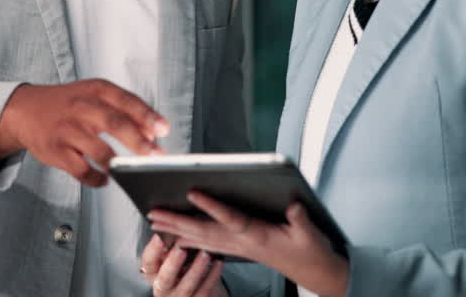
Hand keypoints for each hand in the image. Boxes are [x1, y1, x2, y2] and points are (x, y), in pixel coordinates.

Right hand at [0, 79, 168, 186]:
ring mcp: (67, 130)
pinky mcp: (56, 151)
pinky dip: (97, 178)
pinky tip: (105, 179)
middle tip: (156, 155)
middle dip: (138, 142)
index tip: (163, 129)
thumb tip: (153, 134)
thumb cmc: (68, 104)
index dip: (146, 115)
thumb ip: (123, 111)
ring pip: (99, 150)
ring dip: (119, 164)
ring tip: (131, 172)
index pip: (126, 100)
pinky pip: (81, 170)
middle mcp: (81, 108)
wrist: (25, 110)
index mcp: (95, 90)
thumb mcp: (94, 96)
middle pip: (114, 124)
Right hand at [140, 234, 226, 295]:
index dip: (153, 250)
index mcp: (152, 272)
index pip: (148, 262)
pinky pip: (205, 290)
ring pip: (187, 286)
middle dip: (173, 264)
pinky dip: (213, 276)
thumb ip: (168, 243)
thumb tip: (171, 217)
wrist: (194, 287)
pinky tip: (219, 262)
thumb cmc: (179, 263)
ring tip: (206, 253)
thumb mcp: (169, 255)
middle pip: (165, 278)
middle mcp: (162, 287)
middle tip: (181, 248)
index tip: (159, 235)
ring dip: (196, 269)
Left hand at [150, 192, 349, 295]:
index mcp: (258, 236)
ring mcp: (238, 248)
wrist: (312, 271)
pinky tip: (174, 235)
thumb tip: (293, 206)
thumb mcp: (311, 235)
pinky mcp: (237, 248)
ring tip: (154, 220)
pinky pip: (206, 243)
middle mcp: (242, 243)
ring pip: (201, 238)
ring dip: (176, 229)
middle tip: (153, 211)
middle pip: (204, 231)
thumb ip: (301, 220)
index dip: (211, 206)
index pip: (230, 219)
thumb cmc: (310, 251)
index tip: (192, 192)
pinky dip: (188, 238)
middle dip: (177, 221)